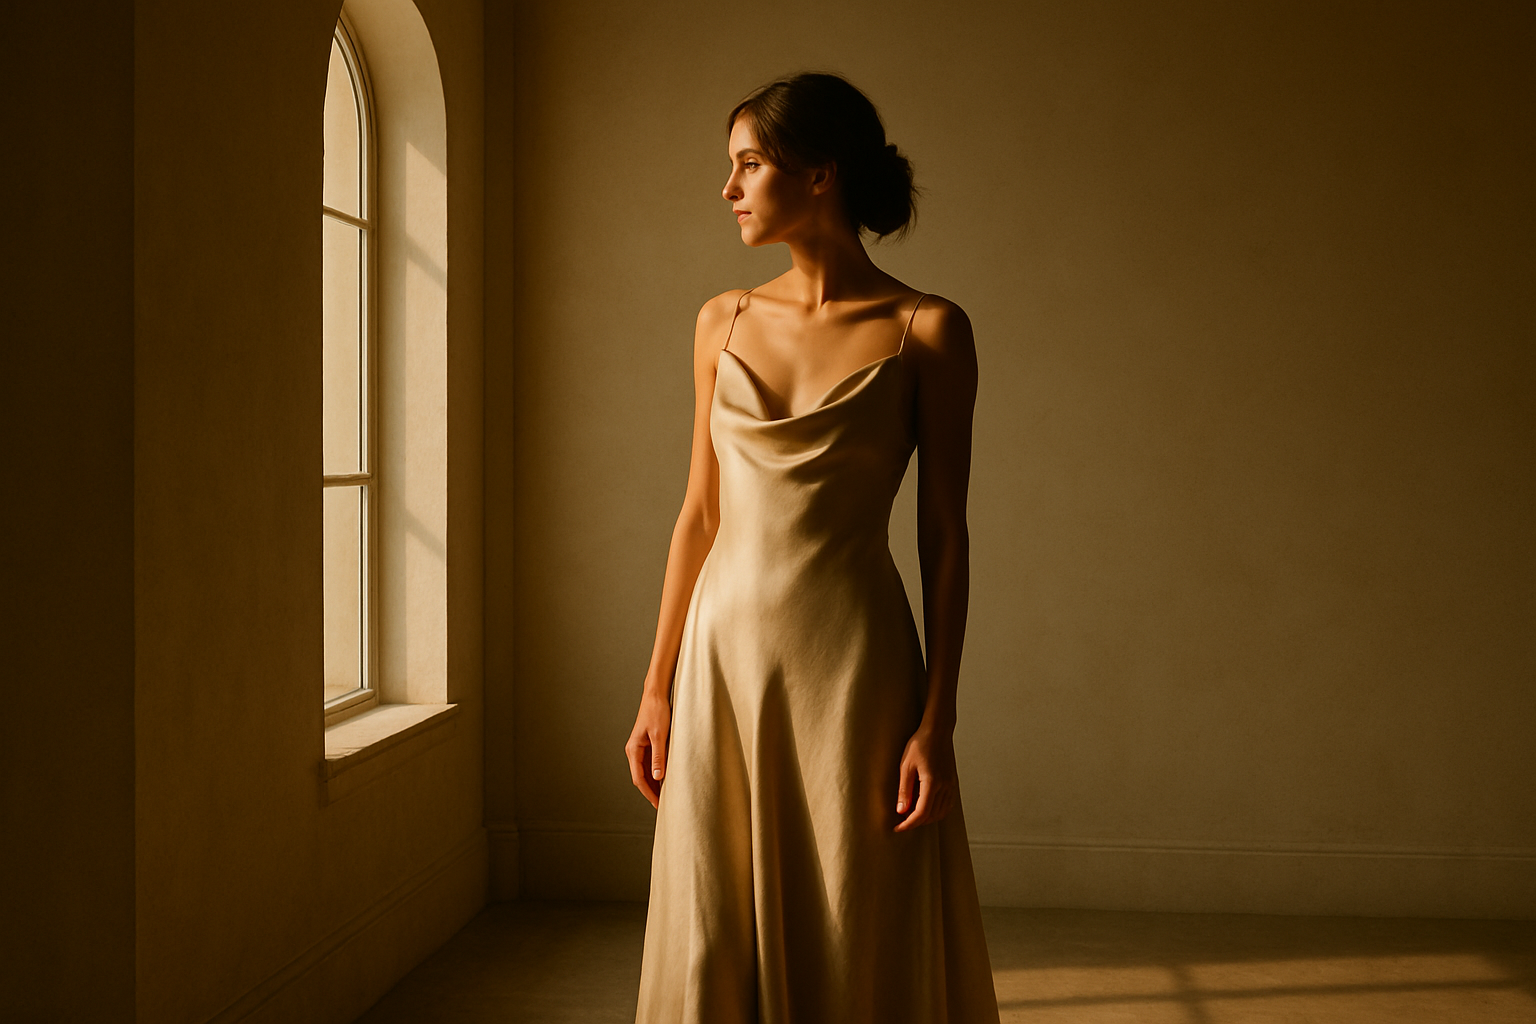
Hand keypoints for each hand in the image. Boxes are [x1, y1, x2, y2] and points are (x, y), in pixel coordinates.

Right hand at [625, 690, 671, 808]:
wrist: (656, 695)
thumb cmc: (657, 712)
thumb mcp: (660, 736)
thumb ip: (658, 757)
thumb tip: (658, 778)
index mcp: (633, 750)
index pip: (639, 778)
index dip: (649, 793)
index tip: (658, 805)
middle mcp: (634, 751)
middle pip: (641, 778)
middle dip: (651, 792)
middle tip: (663, 806)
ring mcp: (640, 748)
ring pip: (646, 772)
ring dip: (654, 784)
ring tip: (665, 796)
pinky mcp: (647, 745)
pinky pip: (650, 764)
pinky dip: (657, 774)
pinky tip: (666, 780)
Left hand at [893, 722, 957, 831]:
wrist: (938, 730)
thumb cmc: (919, 744)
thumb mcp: (906, 766)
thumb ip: (904, 790)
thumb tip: (901, 811)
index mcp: (932, 783)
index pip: (921, 813)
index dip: (908, 824)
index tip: (897, 828)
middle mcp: (945, 787)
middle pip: (932, 816)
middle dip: (916, 822)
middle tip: (901, 822)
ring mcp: (951, 785)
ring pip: (941, 812)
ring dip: (927, 818)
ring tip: (912, 816)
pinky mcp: (953, 782)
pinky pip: (948, 804)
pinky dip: (937, 811)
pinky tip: (927, 808)